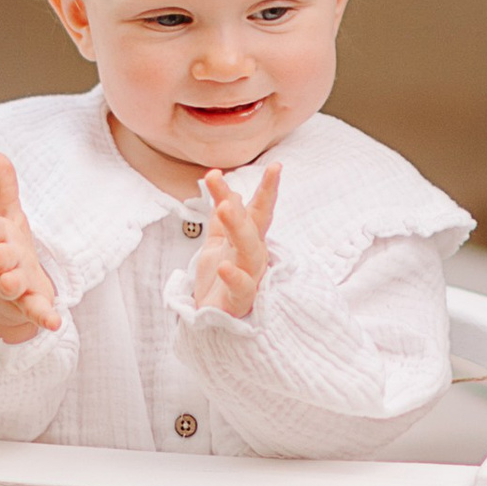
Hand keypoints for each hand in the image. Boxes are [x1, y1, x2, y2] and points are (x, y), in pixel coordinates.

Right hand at [0, 153, 61, 341]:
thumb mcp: (5, 213)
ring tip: (9, 283)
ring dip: (11, 284)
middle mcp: (2, 262)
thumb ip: (3, 186)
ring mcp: (14, 286)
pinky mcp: (29, 305)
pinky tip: (54, 322)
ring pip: (11, 285)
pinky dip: (44, 317)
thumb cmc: (4, 243)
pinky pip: (36, 312)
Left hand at [190, 164, 279, 318]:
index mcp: (249, 241)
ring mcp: (249, 277)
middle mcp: (253, 256)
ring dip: (237, 228)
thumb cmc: (219, 281)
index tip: (276, 165)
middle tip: (234, 181)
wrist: (211, 320)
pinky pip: (240, 288)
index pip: (259, 211)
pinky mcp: (239, 301)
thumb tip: (231, 192)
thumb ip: (223, 220)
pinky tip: (224, 266)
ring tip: (225, 208)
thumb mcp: (217, 244)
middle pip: (254, 226)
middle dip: (252, 202)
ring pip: (248, 251)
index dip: (267, 189)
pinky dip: (234, 277)